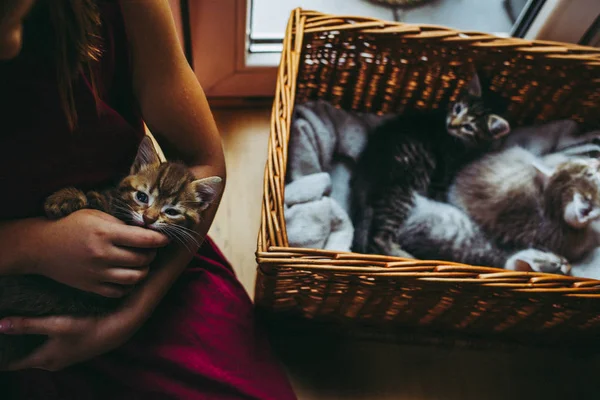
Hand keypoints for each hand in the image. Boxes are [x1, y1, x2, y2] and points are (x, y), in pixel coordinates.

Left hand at [0, 310, 137, 370]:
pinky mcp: (71, 348)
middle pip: (23, 357)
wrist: (118, 327)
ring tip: (16, 324)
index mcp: (44, 360)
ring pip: (36, 351)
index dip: (0, 354)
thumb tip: (0, 325)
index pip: (11, 363)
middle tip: (1, 327)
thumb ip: (28, 325)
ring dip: (26, 341)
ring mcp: (63, 356)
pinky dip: (40, 338)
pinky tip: (40, 324)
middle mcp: (52, 362)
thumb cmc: (88, 327)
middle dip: (11, 346)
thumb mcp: (56, 324)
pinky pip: (47, 346)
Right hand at [32, 209, 168, 296]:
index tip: (166, 238)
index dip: (160, 239)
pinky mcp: (91, 287)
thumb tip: (147, 230)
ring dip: (143, 271)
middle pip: (143, 259)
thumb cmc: (70, 226)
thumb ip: (121, 224)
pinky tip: (127, 275)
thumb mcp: (95, 216)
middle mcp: (103, 254)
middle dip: (152, 254)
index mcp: (105, 233)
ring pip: (135, 278)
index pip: (144, 239)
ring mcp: (97, 273)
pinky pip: (120, 291)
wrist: (40, 247)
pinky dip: (129, 285)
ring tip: (141, 263)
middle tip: (151, 249)